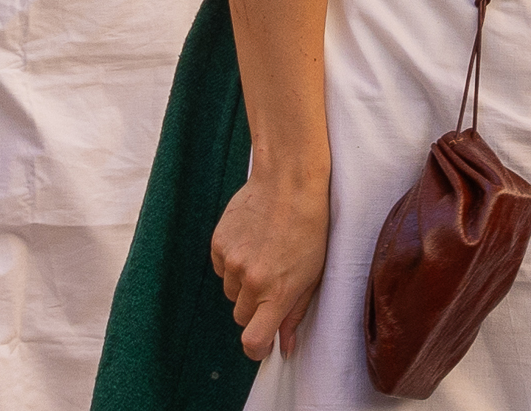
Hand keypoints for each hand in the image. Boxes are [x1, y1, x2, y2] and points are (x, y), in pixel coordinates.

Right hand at [211, 170, 330, 359]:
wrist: (289, 181)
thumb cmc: (310, 227)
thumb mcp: (313, 274)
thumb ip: (295, 313)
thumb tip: (284, 346)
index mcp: (276, 293)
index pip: (252, 340)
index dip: (256, 349)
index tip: (262, 345)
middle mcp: (250, 281)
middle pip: (241, 317)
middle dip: (254, 309)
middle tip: (272, 285)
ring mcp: (231, 261)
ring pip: (230, 291)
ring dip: (243, 284)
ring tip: (264, 256)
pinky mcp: (218, 243)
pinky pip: (220, 267)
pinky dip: (232, 261)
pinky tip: (251, 241)